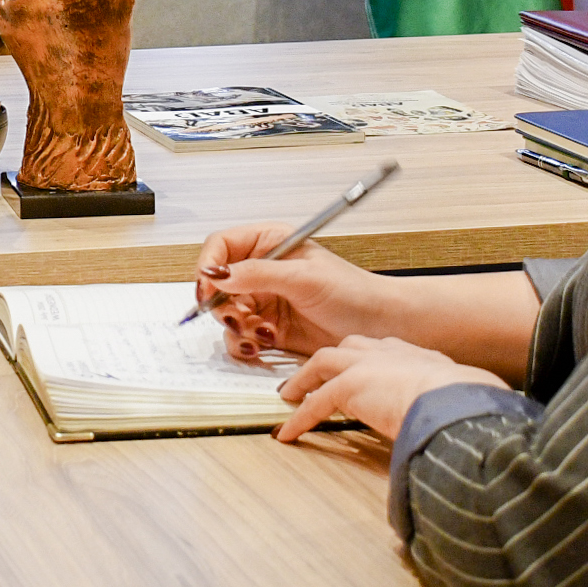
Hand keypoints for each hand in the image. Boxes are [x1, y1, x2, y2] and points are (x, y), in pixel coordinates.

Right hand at [195, 224, 402, 360]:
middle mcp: (263, 270)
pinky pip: (241, 336)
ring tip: (257, 332)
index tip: (209, 287)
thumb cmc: (353, 292)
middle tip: (236, 315)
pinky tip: (265, 341)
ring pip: (226, 313)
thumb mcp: (304, 277)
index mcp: (270, 243)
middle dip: (221, 303)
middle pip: (217, 283)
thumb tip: (219, 274)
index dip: (210, 265)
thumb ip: (259, 274)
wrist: (378, 325)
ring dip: (236, 326)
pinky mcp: (269, 328)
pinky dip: (246, 342)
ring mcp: (265, 300)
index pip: (222, 245)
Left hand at [275, 335, 506, 441]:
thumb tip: (457, 434)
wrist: (456, 402)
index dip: (370, 359)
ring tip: (291, 394)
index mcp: (419, 356)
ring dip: (306, 378)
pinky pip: (316, 402)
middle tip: (318, 372)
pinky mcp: (350, 386)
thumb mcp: (461, 401)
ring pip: (325, 362)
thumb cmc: (468, 406)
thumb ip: (450, 410)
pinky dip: (300, 418)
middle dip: (333, 357)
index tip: (363, 368)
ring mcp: (367, 365)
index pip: (387, 350)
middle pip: (351, 346)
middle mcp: (390, 353)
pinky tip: (289, 433)